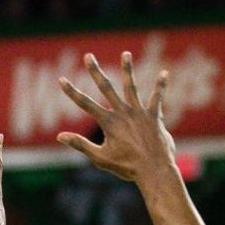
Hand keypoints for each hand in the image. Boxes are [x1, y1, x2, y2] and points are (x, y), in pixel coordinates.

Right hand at [58, 51, 173, 182]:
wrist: (153, 171)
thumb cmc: (126, 167)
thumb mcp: (100, 158)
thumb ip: (80, 144)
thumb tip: (60, 136)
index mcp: (108, 123)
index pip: (85, 104)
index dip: (72, 92)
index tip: (62, 79)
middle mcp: (123, 113)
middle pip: (106, 88)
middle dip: (95, 71)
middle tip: (88, 56)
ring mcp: (139, 113)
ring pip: (131, 87)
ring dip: (127, 70)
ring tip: (125, 54)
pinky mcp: (154, 116)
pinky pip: (157, 98)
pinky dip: (160, 86)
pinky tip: (164, 73)